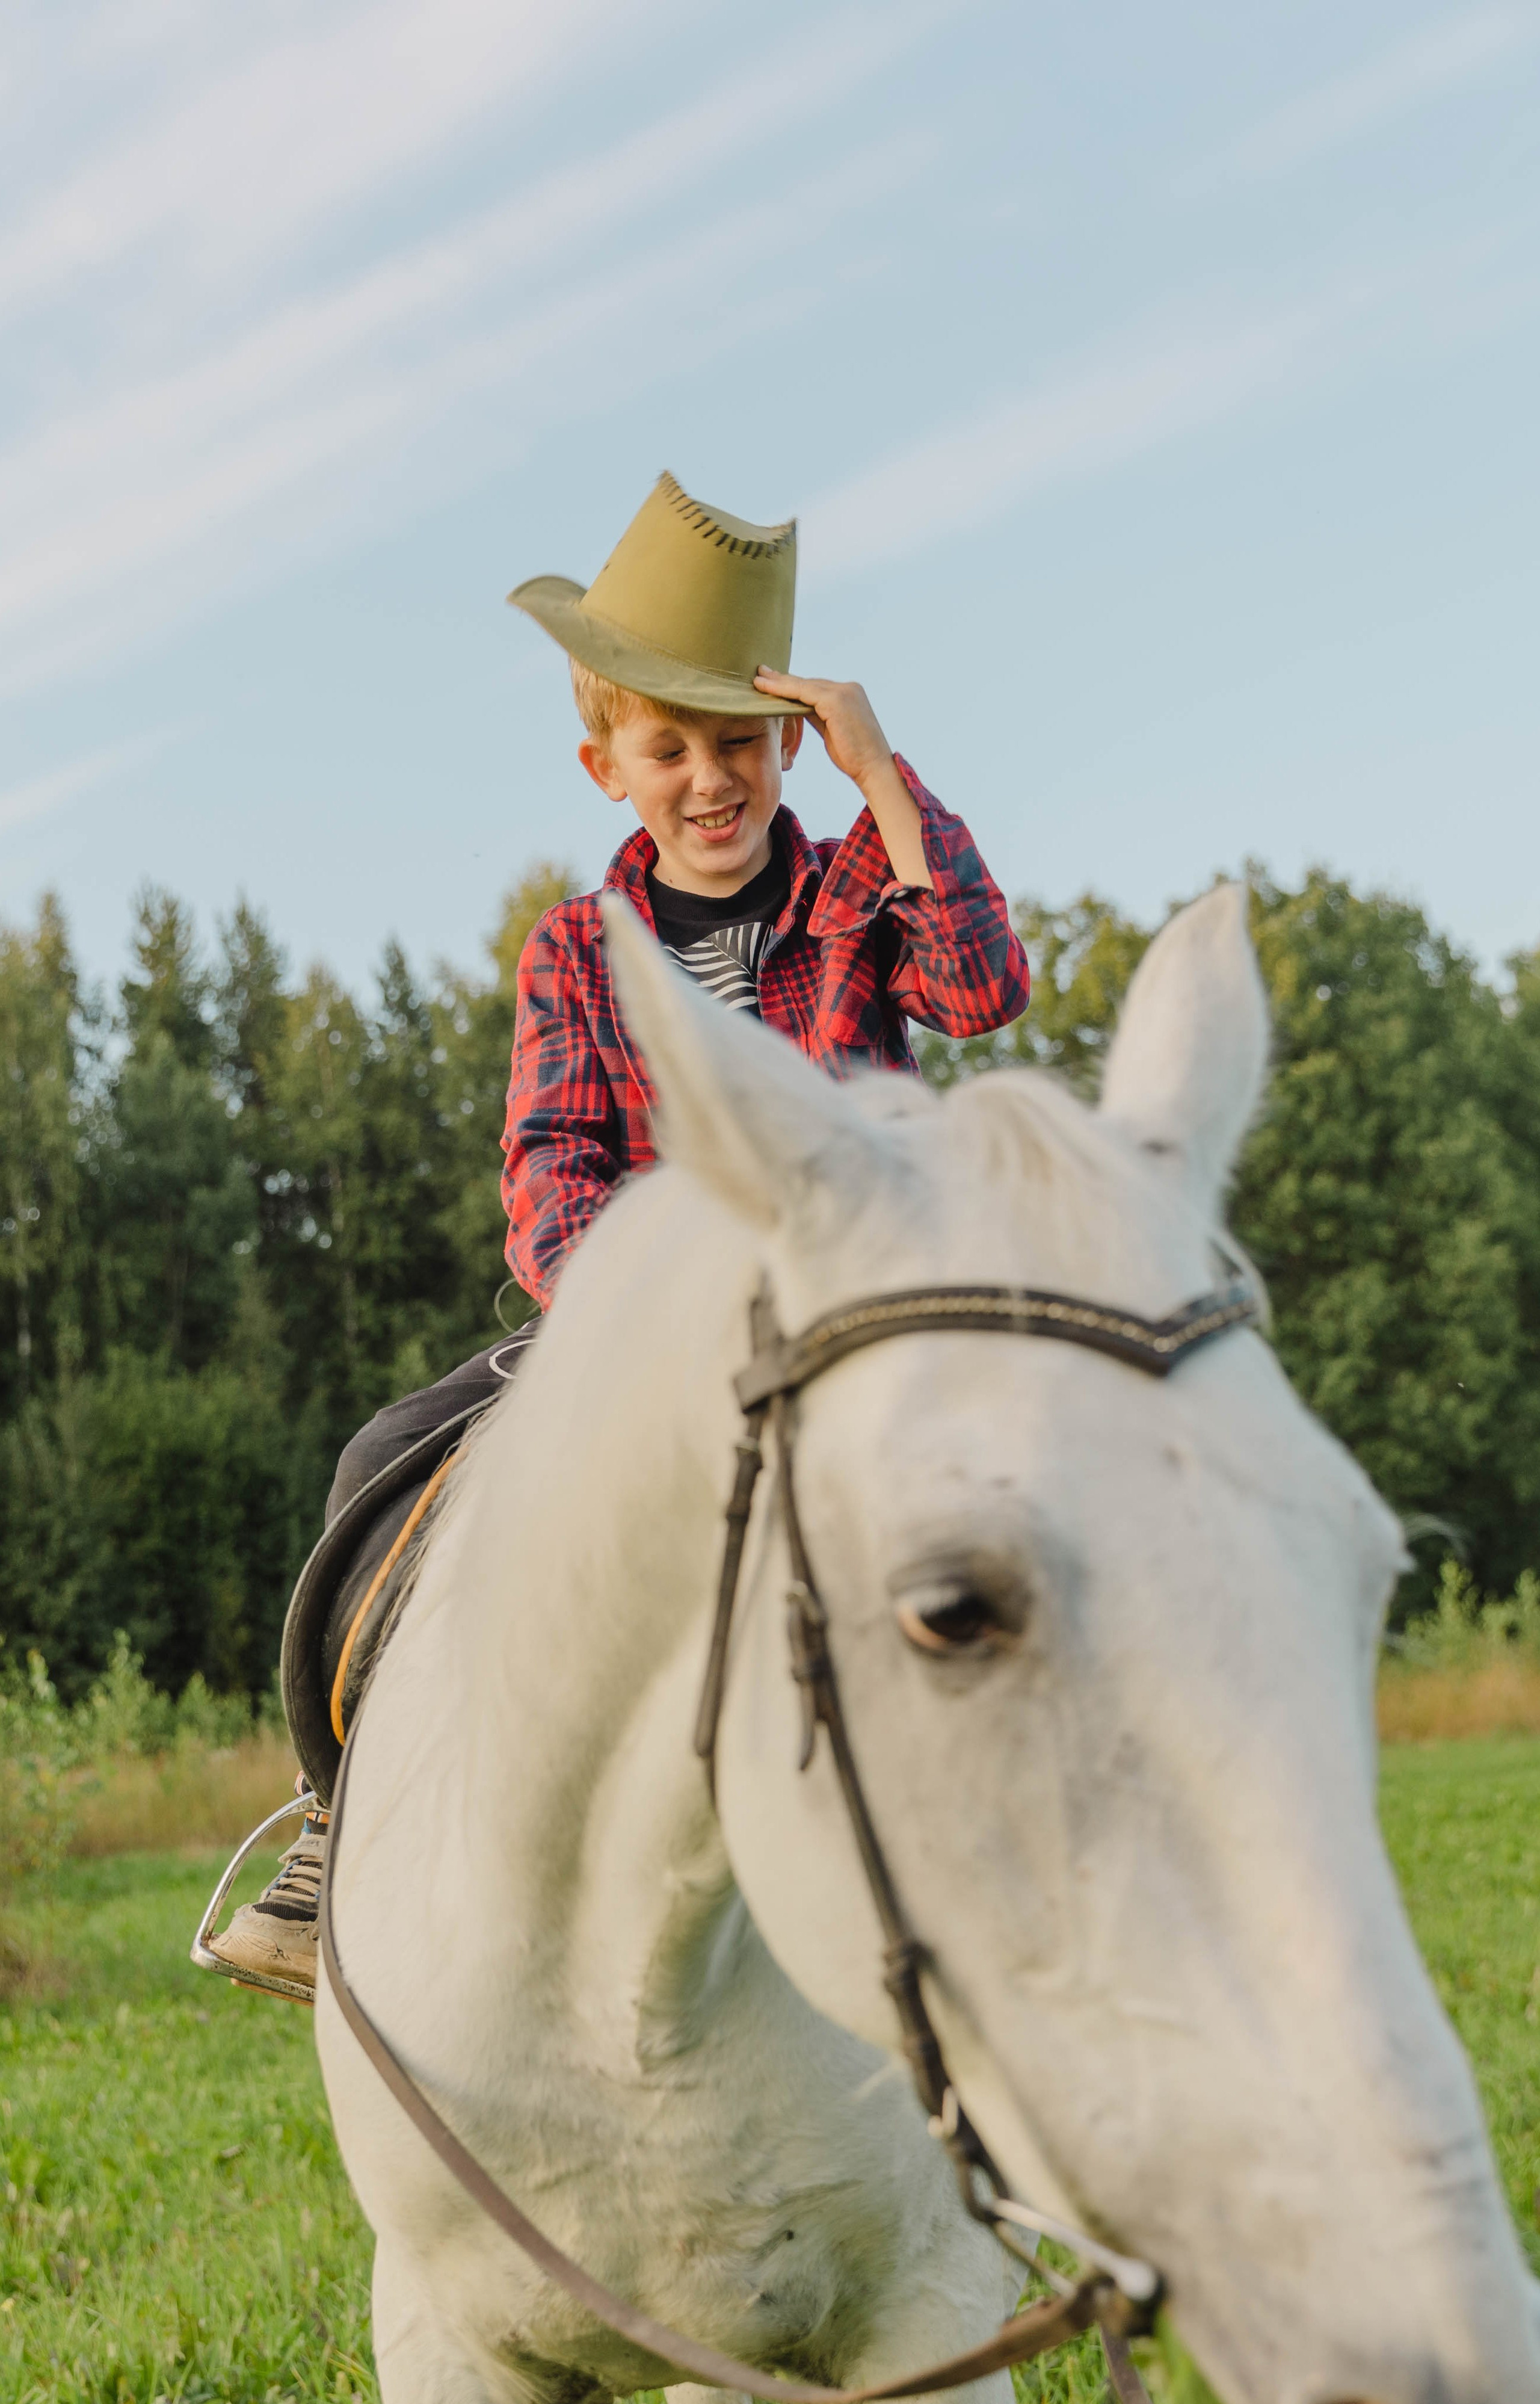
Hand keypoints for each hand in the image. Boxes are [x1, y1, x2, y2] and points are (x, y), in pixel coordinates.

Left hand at [754, 667, 931, 889]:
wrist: (874, 769)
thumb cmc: (855, 757)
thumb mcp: (832, 731)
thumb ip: (816, 715)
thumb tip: (796, 708)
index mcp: (849, 694)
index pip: (814, 687)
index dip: (792, 684)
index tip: (772, 680)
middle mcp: (848, 688)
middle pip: (807, 683)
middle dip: (782, 680)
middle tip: (759, 673)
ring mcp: (843, 692)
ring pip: (803, 686)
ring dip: (778, 683)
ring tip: (758, 680)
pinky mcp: (836, 701)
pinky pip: (803, 693)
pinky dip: (783, 690)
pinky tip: (766, 689)